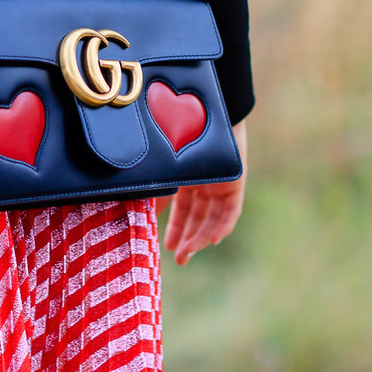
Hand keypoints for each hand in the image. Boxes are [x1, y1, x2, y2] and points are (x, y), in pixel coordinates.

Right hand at [158, 120, 246, 265]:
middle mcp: (206, 182)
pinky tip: (209, 241)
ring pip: (212, 218)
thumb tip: (135, 211)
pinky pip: (230, 212)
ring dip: (200, 238)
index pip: (182, 208)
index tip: (163, 245)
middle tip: (178, 259)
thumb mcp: (162, 168)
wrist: (201, 112)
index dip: (174, 227)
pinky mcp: (235, 183)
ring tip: (186, 255)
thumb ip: (153, 190)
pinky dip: (221, 227)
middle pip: (198, 217)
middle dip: (187, 239)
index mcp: (189, 176)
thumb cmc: (177, 134)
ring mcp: (222, 183)